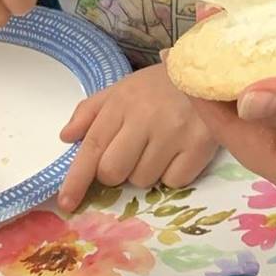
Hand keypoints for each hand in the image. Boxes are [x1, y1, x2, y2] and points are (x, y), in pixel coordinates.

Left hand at [57, 64, 218, 211]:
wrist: (209, 72)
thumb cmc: (160, 85)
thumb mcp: (122, 89)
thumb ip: (90, 111)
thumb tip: (66, 137)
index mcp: (121, 104)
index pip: (92, 148)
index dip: (76, 179)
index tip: (66, 203)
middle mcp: (145, 118)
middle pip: (114, 172)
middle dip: (116, 172)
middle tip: (131, 155)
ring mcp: (174, 133)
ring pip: (143, 180)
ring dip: (146, 171)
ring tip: (159, 148)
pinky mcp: (199, 145)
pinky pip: (174, 181)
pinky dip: (173, 173)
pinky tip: (179, 152)